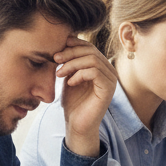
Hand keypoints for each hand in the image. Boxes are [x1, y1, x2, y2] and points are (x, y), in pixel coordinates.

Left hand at [56, 37, 117, 156]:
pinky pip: (95, 72)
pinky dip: (79, 74)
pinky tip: (69, 82)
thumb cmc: (73, 102)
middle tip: (55, 59)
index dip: (72, 45)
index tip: (56, 50)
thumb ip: (71, 61)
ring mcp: (111, 80)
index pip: (89, 46)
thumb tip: (64, 41)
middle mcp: (109, 71)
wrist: (77, 124)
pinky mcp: (108, 89)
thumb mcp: (69, 76)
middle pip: (90, 50)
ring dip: (72, 63)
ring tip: (59, 72)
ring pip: (92, 60)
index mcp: (101, 66)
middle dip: (70, 53)